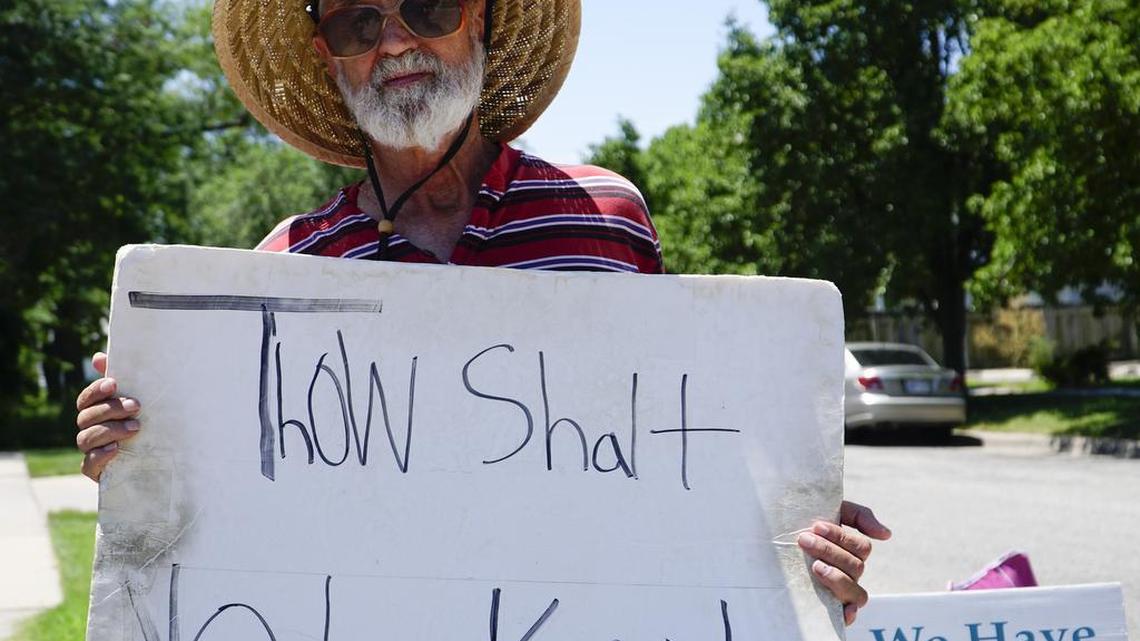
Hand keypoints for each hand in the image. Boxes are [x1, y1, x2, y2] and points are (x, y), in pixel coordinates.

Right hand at [75, 352, 140, 480]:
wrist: (159, 463)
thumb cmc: (147, 425)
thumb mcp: (139, 402)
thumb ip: (123, 379)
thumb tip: (97, 356)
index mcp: (97, 412)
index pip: (86, 399)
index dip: (96, 391)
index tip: (114, 384)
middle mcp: (90, 430)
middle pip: (86, 417)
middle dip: (110, 409)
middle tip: (136, 406)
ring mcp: (92, 451)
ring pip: (86, 438)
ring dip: (110, 430)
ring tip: (136, 428)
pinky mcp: (97, 472)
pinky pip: (88, 464)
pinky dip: (100, 456)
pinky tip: (116, 449)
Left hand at [798, 500, 890, 625]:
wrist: (776, 533)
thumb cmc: (805, 522)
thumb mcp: (831, 512)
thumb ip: (859, 516)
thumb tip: (886, 535)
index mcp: (852, 551)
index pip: (861, 547)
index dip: (841, 537)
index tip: (816, 526)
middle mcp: (850, 572)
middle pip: (855, 567)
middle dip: (829, 551)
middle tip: (804, 540)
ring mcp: (841, 589)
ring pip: (855, 590)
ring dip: (836, 577)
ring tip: (815, 566)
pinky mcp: (829, 603)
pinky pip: (847, 613)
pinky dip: (848, 613)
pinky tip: (843, 613)